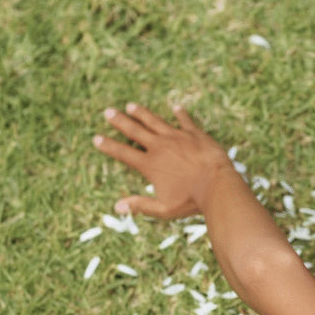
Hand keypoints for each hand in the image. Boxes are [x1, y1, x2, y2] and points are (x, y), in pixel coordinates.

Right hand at [92, 103, 233, 218]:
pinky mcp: (195, 134)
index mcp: (150, 165)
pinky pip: (185, 120)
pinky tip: (176, 107)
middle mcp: (160, 147)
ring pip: (155, 121)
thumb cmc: (192, 200)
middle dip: (119, 121)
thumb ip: (140, 206)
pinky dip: (180, 114)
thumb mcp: (163, 209)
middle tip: (107, 112)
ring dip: (142, 113)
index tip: (96, 138)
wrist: (218, 185)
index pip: (123, 152)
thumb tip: (117, 207)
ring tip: (131, 105)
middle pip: (135, 130)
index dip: (108, 145)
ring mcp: (177, 137)